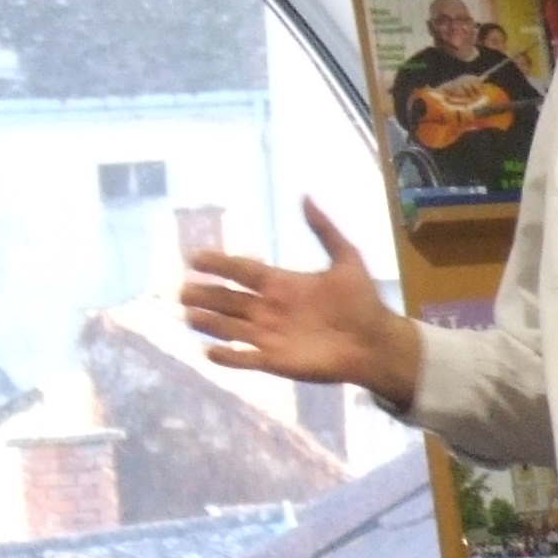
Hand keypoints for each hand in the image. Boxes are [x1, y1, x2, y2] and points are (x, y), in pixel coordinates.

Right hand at [179, 197, 424, 406]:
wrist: (377, 342)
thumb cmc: (362, 302)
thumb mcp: (347, 259)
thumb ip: (324, 229)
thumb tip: (305, 196)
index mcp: (282, 284)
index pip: (242, 271)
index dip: (219, 264)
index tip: (193, 258)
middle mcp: (270, 309)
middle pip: (229, 300)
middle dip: (205, 295)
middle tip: (180, 290)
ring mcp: (271, 336)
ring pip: (230, 327)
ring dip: (208, 322)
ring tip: (187, 315)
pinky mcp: (276, 361)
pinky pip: (245, 359)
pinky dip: (227, 356)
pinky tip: (207, 351)